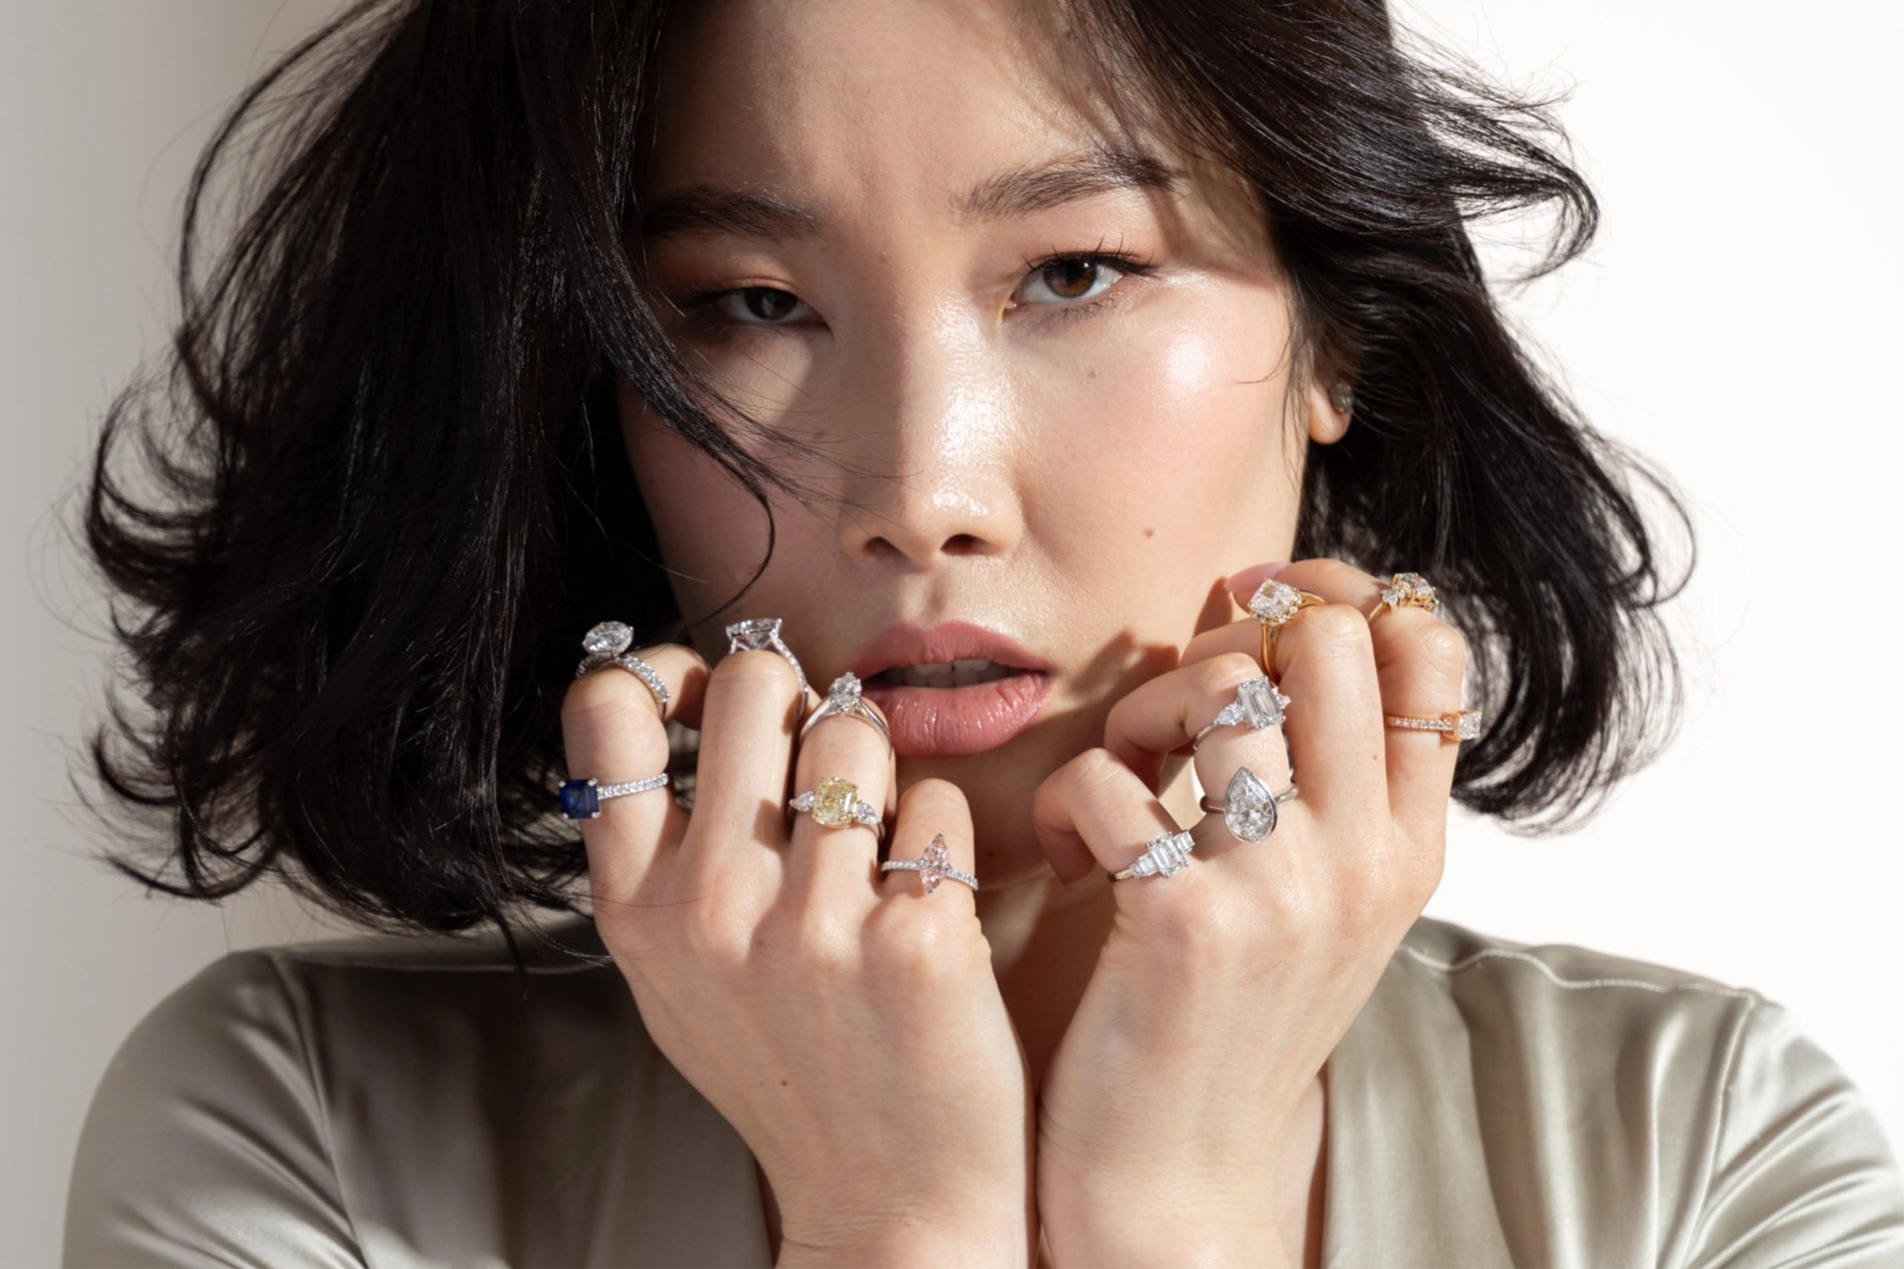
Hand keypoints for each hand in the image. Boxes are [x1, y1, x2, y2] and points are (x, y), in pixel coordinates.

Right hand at [561, 637, 1034, 1266]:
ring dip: (879, 765)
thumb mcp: (679, 976)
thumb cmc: (790, 1073)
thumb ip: (659, 855)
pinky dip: (940, 834)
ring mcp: (814, 925)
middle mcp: (713, 909)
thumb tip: (659, 700)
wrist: (887, 1203)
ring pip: (856, 729)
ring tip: (879, 837)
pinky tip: (927, 899)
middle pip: (753, 681)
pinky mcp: (914, 939)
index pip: (612, 709)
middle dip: (796, 696)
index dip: (664, 668)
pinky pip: (937, 800)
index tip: (706, 693)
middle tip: (818, 753)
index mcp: (639, 910)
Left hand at [1028, 560, 1461, 1263]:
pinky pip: (1108, 777)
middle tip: (1175, 718)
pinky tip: (1070, 860)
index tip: (1250, 626)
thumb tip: (1270, 627)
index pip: (1427, 646)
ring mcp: (1282, 891)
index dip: (1333, 598)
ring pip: (1220, 685)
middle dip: (1227, 642)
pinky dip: (1067, 802)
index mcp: (1407, 847)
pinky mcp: (1182, 923)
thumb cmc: (1226, 1022)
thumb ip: (1326, 784)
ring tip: (1121, 780)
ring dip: (1141, 710)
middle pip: (1328, 637)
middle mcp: (1365, 860)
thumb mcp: (1319, 904)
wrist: (1177, 1180)